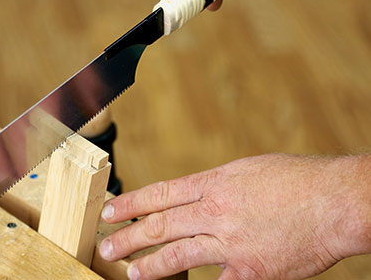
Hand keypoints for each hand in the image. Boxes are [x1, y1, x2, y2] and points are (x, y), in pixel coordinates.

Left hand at [99, 154, 370, 279]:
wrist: (334, 201)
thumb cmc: (295, 179)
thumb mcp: (247, 170)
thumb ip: (216, 185)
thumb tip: (194, 196)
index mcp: (214, 184)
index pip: (160, 194)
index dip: (131, 203)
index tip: (110, 210)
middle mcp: (216, 212)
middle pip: (161, 225)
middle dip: (129, 236)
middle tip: (106, 246)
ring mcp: (232, 243)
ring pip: (179, 254)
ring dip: (150, 265)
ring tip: (129, 271)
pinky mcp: (252, 270)